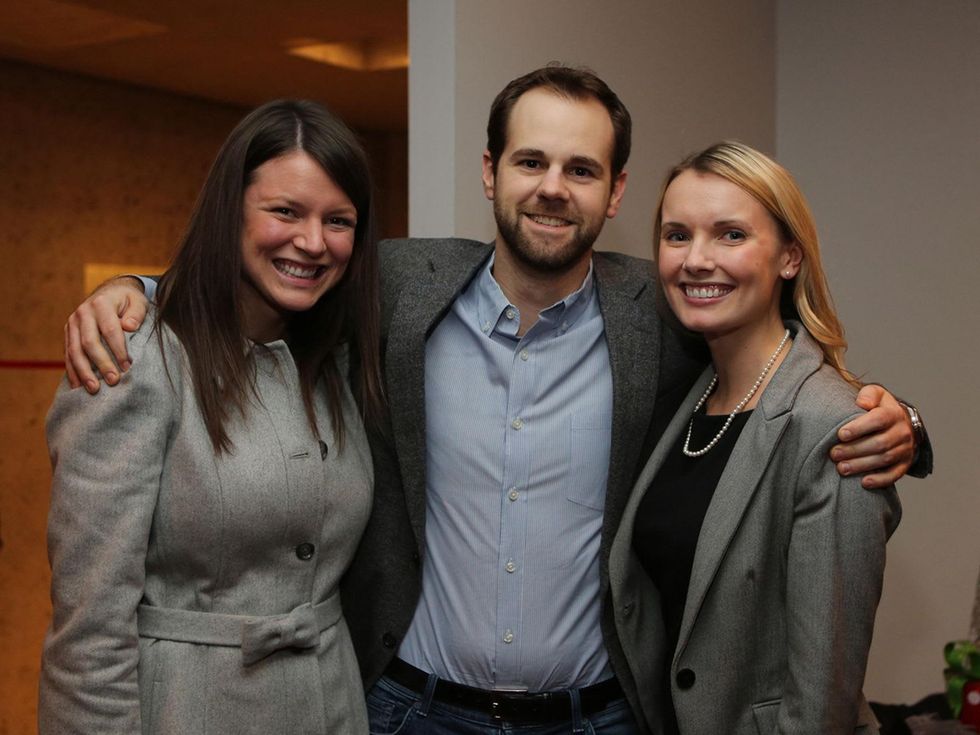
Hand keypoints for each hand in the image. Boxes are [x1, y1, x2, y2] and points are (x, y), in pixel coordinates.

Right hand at [64, 277, 148, 393]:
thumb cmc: (128, 300)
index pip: (109, 330)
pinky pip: (68, 354)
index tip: (127, 366)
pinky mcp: (68, 333)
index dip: (118, 349)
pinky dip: (72, 371)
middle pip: (89, 342)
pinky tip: (78, 386)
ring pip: (74, 350)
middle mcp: (83, 313)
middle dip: (101, 363)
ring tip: (94, 389)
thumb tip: (130, 327)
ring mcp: (73, 323)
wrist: (110, 292)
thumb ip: (136, 313)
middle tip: (113, 381)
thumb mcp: (138, 301)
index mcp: (101, 303)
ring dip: (84, 372)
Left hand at [831, 384, 914, 488]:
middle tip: (834, 454)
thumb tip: (862, 402)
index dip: (859, 428)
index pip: (879, 420)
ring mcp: (905, 449)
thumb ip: (868, 394)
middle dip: (854, 450)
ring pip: (885, 459)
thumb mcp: (876, 394)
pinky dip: (880, 480)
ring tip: (841, 468)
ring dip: (862, 465)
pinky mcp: (904, 464)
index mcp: (893, 413)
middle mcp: (902, 432)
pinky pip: (895, 474)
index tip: (841, 434)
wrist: (900, 423)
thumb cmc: (879, 408)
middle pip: (880, 443)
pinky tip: (864, 482)